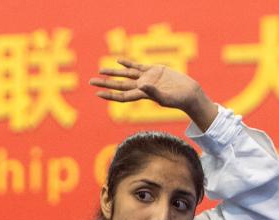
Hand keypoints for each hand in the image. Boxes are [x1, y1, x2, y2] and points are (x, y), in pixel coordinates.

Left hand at [89, 60, 218, 131]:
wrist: (188, 93)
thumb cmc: (178, 99)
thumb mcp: (165, 97)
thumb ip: (153, 91)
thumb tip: (142, 85)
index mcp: (142, 95)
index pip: (122, 96)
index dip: (109, 95)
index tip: (97, 94)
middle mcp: (142, 87)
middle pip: (120, 85)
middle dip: (105, 84)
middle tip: (91, 82)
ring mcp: (147, 78)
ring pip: (126, 75)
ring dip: (113, 73)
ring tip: (100, 70)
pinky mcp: (154, 70)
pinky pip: (137, 67)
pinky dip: (128, 64)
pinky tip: (119, 61)